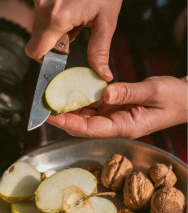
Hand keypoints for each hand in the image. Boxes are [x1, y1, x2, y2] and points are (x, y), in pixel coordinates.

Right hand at [26, 0, 132, 80]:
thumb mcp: (107, 21)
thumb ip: (100, 51)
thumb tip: (102, 75)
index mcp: (58, 17)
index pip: (35, 50)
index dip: (44, 59)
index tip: (59, 57)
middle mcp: (43, 6)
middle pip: (37, 39)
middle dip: (54, 43)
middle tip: (76, 33)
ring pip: (39, 26)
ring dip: (55, 29)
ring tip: (75, 17)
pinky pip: (40, 11)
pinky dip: (53, 15)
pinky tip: (70, 5)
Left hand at [47, 76, 187, 138]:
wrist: (184, 98)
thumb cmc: (173, 98)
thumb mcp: (153, 93)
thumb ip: (129, 92)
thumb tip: (105, 92)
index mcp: (125, 125)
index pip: (91, 129)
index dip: (70, 123)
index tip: (52, 116)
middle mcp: (116, 123)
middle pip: (84, 124)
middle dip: (64, 116)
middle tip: (46, 106)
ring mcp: (115, 115)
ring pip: (87, 115)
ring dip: (70, 108)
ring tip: (53, 98)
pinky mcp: (115, 106)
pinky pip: (95, 104)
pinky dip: (82, 99)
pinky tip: (72, 91)